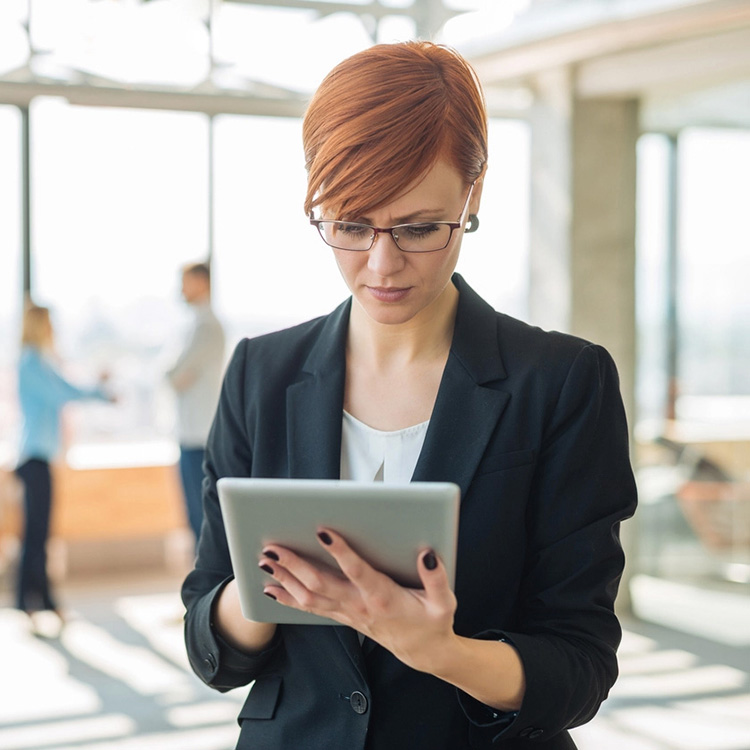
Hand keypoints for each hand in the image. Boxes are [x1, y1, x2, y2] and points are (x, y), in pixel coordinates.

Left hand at [258, 529, 457, 671]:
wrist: (424, 652)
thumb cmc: (433, 622)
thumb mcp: (444, 602)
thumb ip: (436, 577)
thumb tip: (427, 554)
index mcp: (382, 596)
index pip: (357, 571)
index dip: (340, 551)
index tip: (323, 531)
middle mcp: (359, 605)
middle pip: (320, 584)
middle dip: (294, 564)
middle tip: (273, 546)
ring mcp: (348, 612)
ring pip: (309, 597)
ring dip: (285, 579)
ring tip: (265, 560)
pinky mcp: (344, 616)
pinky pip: (310, 608)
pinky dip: (288, 598)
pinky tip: (270, 588)